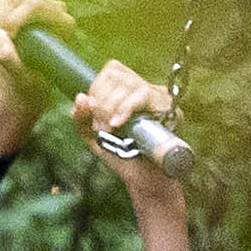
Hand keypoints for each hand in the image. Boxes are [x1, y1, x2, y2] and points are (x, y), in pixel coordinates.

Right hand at [0, 0, 68, 71]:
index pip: (34, 5)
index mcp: (63, 25)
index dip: (12, 17)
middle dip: (0, 13)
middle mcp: (56, 9)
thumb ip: (6, 56)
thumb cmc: (27, 79)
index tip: (1, 34)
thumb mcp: (17, 74)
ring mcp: (42, 1)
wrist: (24, 78)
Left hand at [74, 59, 187, 184]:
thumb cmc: (122, 157)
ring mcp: (160, 97)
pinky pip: (143, 94)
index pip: (112, 70)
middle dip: (102, 101)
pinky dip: (125, 108)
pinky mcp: (169, 107)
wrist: (143, 180)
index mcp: (130, 90)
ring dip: (111, 106)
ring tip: (109, 129)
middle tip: (102, 126)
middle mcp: (147, 89)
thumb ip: (81, 117)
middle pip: (118, 75)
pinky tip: (118, 124)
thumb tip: (81, 97)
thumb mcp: (93, 136)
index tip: (94, 114)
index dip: (98, 87)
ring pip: (129, 83)